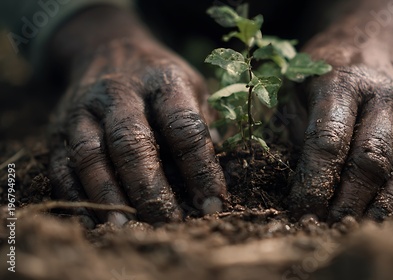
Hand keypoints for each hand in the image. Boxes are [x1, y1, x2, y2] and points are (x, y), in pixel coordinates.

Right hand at [47, 7, 225, 225]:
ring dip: (109, 197)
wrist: (106, 48)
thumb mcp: (190, 87)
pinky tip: (95, 223)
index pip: (183, 127)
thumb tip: (210, 182)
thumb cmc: (159, 80)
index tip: (212, 203)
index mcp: (162, 81)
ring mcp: (83, 111)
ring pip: (91, 157)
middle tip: (170, 224)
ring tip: (128, 228)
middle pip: (131, 143)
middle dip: (151, 188)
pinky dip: (77, 198)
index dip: (200, 168)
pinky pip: (62, 167)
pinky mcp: (58, 130)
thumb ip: (201, 128)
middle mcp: (119, 93)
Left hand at [286, 0, 392, 222]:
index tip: (302, 210)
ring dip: (387, 204)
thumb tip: (299, 177)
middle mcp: (384, 97)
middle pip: (371, 159)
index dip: (314, 181)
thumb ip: (294, 123)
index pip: (328, 141)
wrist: (380, 38)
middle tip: (331, 226)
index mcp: (343, 82)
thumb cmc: (329, 65)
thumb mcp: (298, 80)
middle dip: (349, 200)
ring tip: (365, 226)